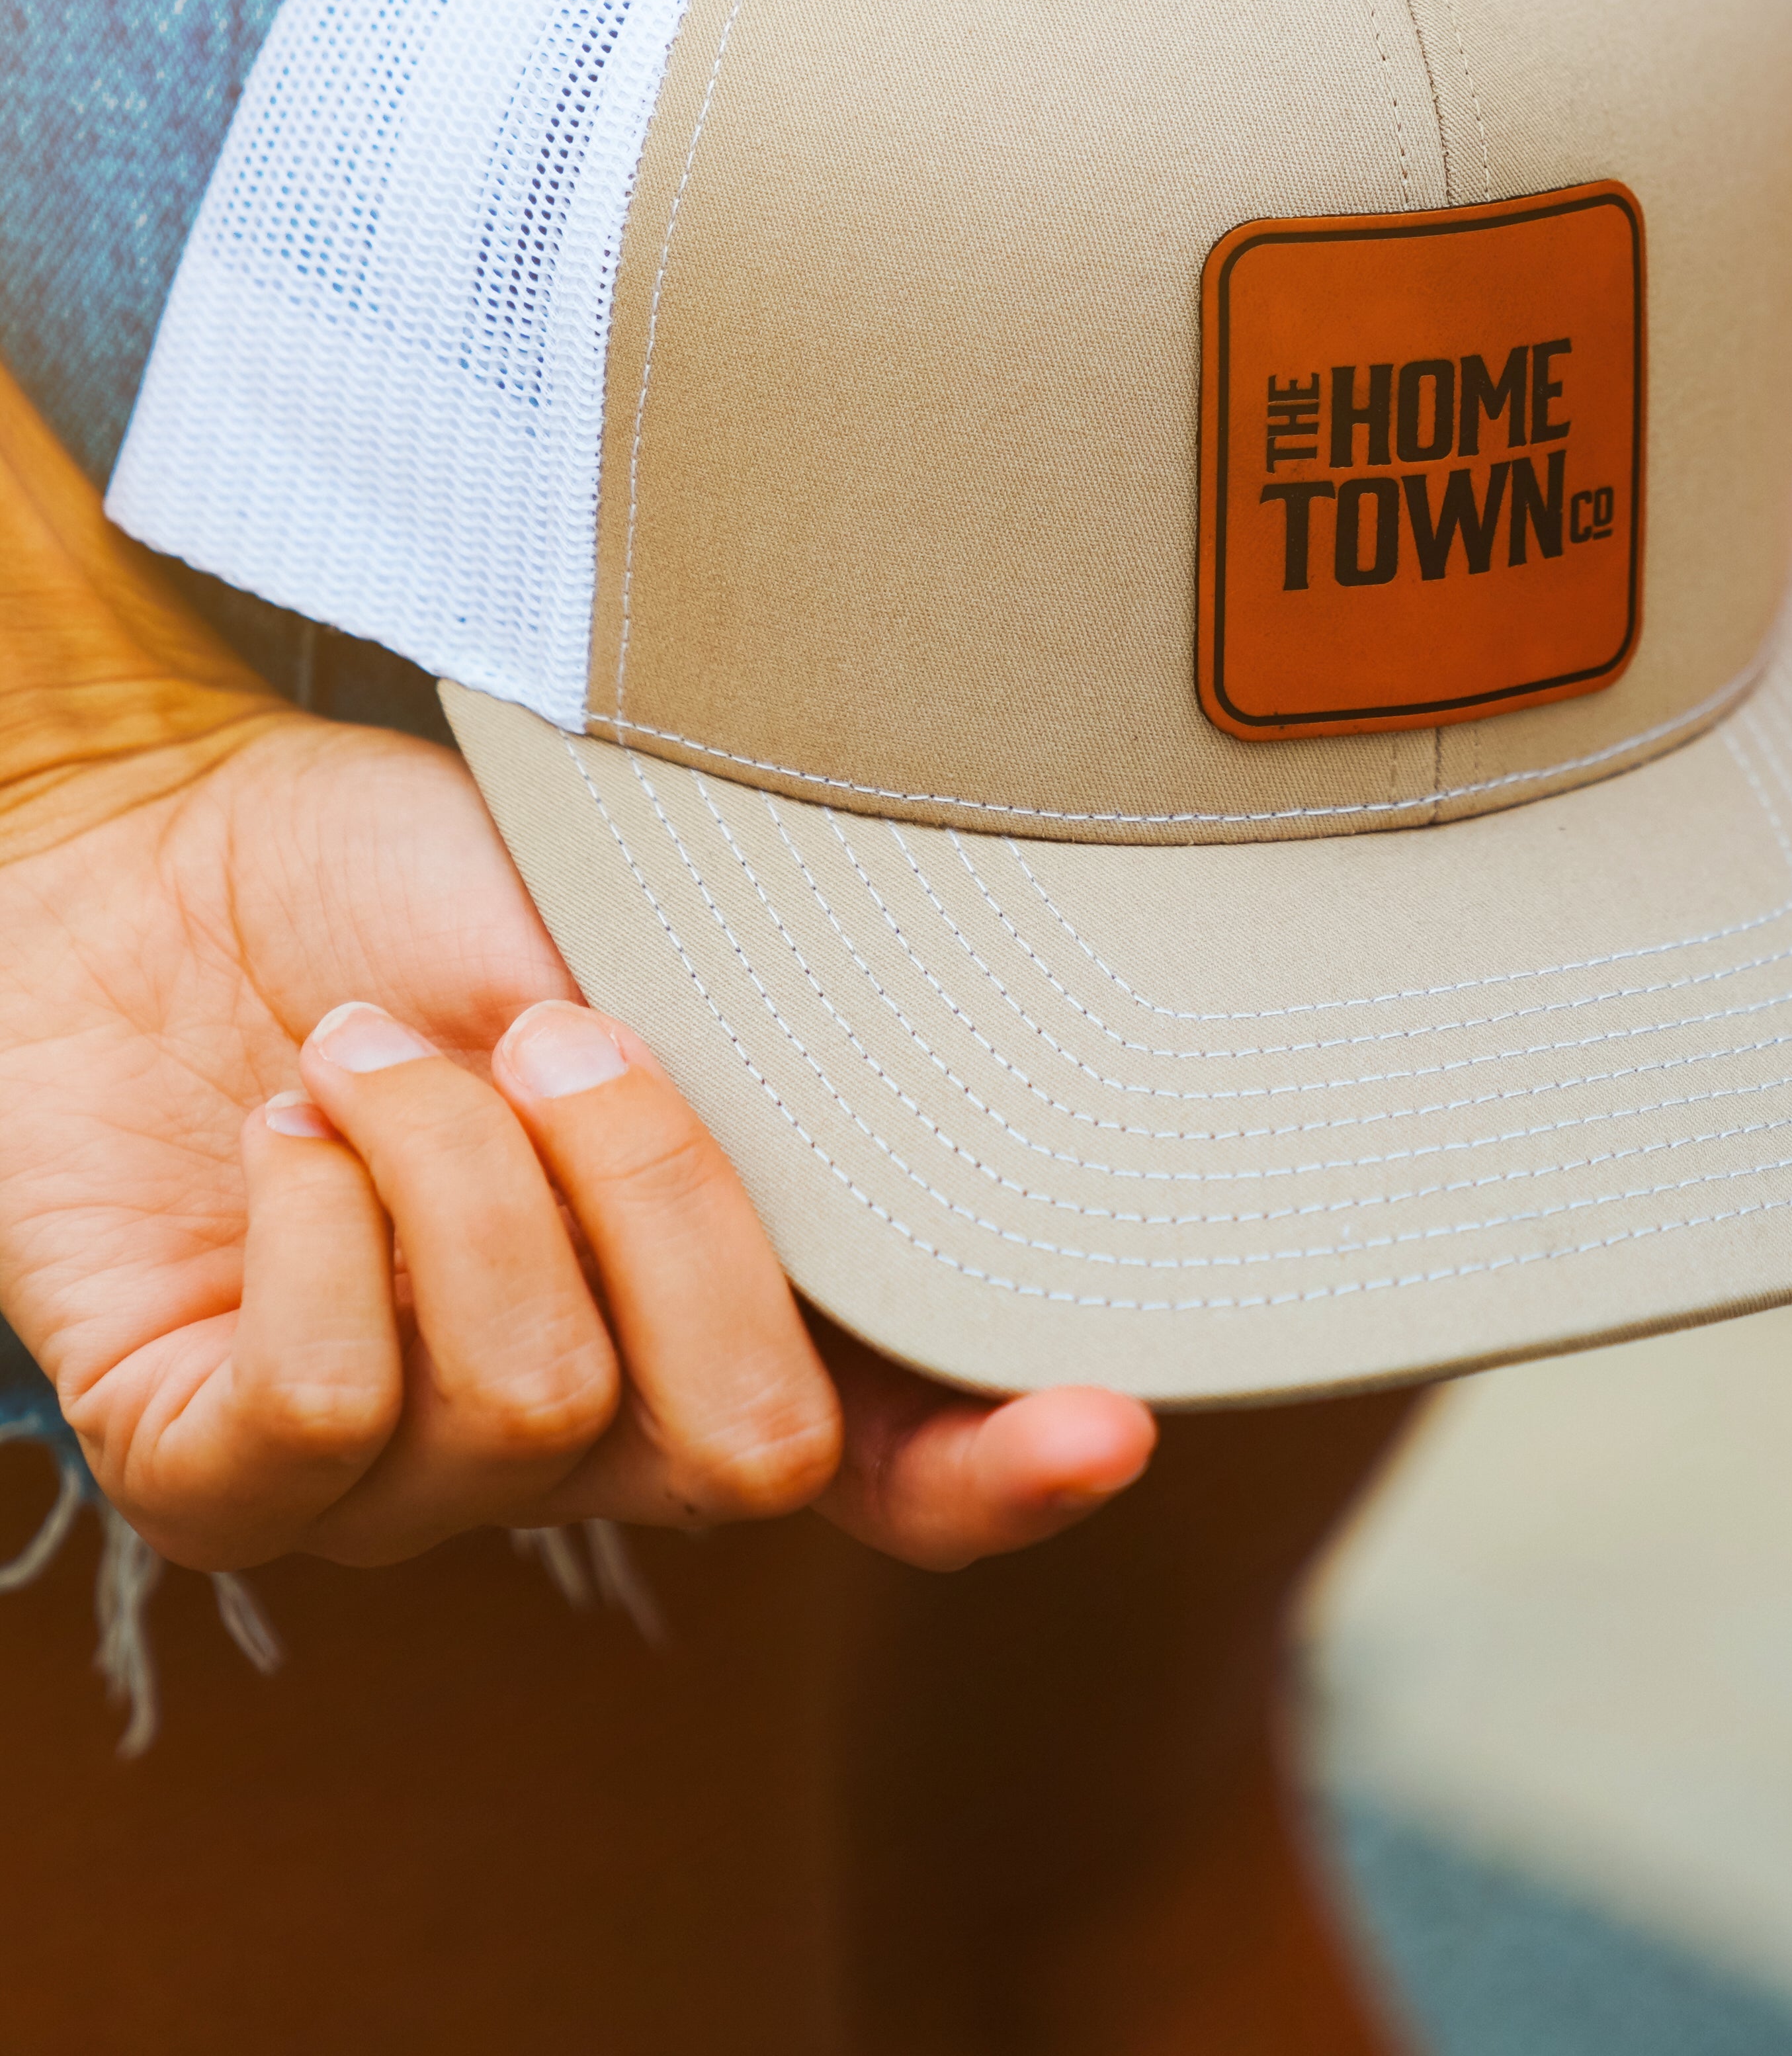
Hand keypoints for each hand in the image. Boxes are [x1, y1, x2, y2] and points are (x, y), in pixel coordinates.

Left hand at [0, 712, 1152, 1573]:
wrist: (148, 852)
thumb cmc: (401, 885)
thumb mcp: (619, 929)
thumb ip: (763, 1048)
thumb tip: (929, 1093)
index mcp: (710, 1305)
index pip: (895, 1464)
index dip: (1004, 1469)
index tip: (1105, 1421)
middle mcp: (582, 1433)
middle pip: (743, 1444)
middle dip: (662, 1197)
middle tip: (548, 1027)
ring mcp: (397, 1478)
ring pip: (527, 1407)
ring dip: (450, 1165)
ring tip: (363, 1050)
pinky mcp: (211, 1475)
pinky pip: (316, 1421)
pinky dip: (322, 1223)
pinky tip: (292, 1127)